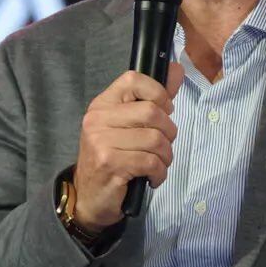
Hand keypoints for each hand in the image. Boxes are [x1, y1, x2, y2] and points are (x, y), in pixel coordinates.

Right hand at [73, 63, 184, 232]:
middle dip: (168, 132)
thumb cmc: (113, 158)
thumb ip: (153, 98)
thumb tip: (177, 69)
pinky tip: (152, 178)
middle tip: (163, 146)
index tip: (164, 111)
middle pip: (152, 112)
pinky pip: (150, 162)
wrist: (89, 197)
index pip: (134, 79)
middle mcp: (98, 119)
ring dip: (165, 157)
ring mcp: (101, 142)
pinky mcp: (109, 164)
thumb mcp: (127, 125)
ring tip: (157, 165)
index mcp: (103, 104)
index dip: (158, 93)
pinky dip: (159, 173)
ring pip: (155, 140)